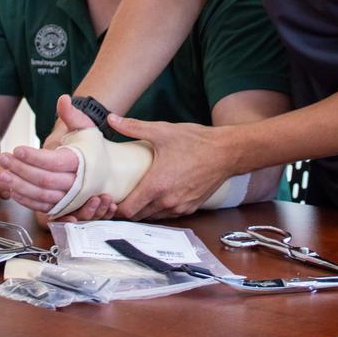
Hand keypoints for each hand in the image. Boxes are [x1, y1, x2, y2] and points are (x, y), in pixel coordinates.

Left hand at [0, 94, 116, 220]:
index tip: (17, 149)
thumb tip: (63, 99)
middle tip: (3, 159)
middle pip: (44, 180)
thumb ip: (73, 114)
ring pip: (41, 196)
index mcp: (83, 163)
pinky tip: (11, 189)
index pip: (55, 162)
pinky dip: (25, 200)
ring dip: (19, 186)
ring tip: (0, 175)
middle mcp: (78, 184)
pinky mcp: (63, 207)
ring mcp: (70, 199)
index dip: (34, 157)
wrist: (106, 172)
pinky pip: (42, 207)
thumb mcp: (86, 128)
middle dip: (21, 170)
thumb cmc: (93, 148)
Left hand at [108, 114, 230, 220]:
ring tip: (137, 194)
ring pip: (153, 217)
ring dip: (143, 210)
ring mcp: (180, 207)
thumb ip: (133, 127)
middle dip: (127, 209)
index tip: (111, 197)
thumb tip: (111, 119)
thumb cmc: (196, 142)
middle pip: (138, 216)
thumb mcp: (162, 131)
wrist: (226, 152)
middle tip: (121, 195)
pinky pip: (168, 215)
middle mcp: (167, 202)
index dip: (115, 207)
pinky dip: (159, 209)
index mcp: (156, 186)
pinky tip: (158, 194)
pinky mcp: (190, 208)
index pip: (127, 210)